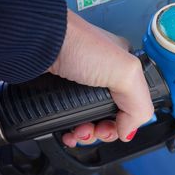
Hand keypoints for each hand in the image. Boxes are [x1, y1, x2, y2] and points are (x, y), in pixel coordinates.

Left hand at [48, 10, 153, 146]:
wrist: (35, 41)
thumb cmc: (78, 44)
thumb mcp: (126, 71)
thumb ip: (139, 103)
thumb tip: (128, 131)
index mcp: (123, 67)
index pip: (133, 103)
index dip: (126, 121)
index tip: (117, 128)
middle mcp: (103, 76)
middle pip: (111, 115)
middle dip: (104, 130)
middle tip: (95, 131)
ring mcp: (79, 85)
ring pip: (89, 120)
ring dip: (86, 134)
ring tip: (78, 133)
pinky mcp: (58, 92)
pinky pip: (68, 119)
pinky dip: (70, 131)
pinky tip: (68, 134)